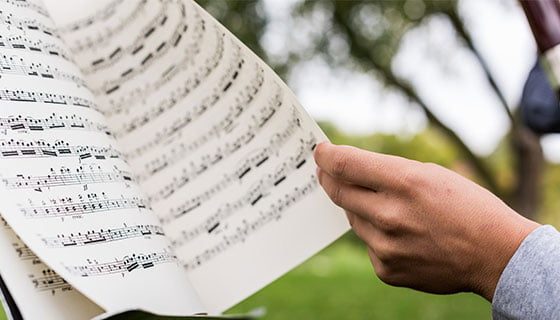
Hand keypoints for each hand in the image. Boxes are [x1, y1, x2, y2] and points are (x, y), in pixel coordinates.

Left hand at [314, 142, 539, 300]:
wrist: (495, 255)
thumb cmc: (466, 207)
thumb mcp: (431, 174)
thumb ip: (387, 172)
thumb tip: (349, 171)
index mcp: (404, 182)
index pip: (346, 164)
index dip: (327, 156)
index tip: (320, 152)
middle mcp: (389, 215)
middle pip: (338, 192)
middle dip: (329, 178)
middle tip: (325, 171)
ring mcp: (385, 246)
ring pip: (353, 218)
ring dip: (359, 208)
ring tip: (387, 207)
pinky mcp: (386, 269)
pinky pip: (368, 244)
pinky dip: (376, 235)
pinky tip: (402, 235)